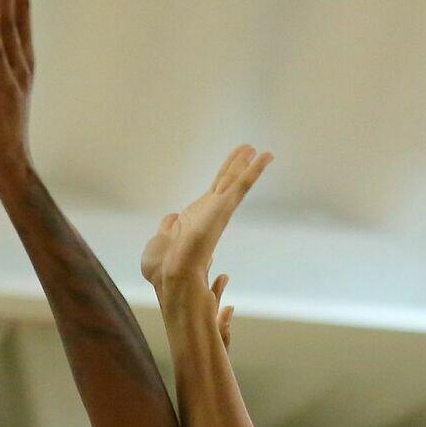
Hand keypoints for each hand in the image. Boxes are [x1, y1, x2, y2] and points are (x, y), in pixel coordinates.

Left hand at [141, 145, 272, 297]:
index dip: (221, 180)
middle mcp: (210, 215)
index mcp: (195, 221)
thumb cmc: (163, 270)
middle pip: (226, 183)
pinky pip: (242, 186)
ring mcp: (218, 212)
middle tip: (250, 149)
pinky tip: (266, 156)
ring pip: (236, 182)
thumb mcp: (159, 242)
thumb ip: (167, 228)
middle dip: (237, 166)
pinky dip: (254, 171)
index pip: (212, 194)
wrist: (171, 277)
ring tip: (260, 150)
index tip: (229, 171)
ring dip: (248, 165)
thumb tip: (170, 219)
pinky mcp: (224, 210)